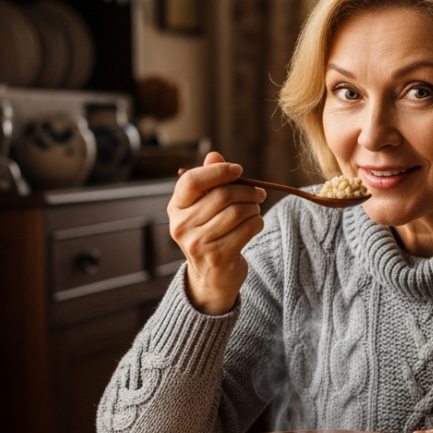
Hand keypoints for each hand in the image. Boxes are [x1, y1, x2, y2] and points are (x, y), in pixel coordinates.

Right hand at [169, 151, 265, 314]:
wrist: (211, 277)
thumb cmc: (209, 235)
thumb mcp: (203, 208)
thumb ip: (209, 180)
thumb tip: (215, 155)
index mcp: (175, 208)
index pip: (191, 181)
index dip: (218, 171)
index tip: (238, 170)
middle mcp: (181, 226)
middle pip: (221, 195)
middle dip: (246, 191)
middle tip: (257, 194)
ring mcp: (198, 243)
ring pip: (237, 211)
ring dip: (253, 208)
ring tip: (254, 210)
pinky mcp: (218, 256)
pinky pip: (247, 228)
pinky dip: (257, 222)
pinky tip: (254, 224)